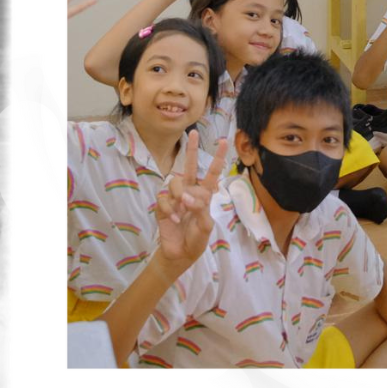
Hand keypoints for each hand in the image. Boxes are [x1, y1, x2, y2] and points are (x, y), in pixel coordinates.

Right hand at [154, 132, 227, 269]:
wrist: (180, 254)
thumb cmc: (196, 238)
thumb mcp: (206, 226)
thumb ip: (201, 210)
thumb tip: (190, 198)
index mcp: (205, 194)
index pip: (212, 172)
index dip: (218, 157)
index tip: (223, 140)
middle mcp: (190, 191)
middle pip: (189, 166)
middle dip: (191, 149)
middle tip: (192, 133)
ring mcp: (175, 198)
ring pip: (174, 182)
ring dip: (180, 194)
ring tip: (184, 207)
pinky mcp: (162, 206)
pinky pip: (164, 199)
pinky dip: (170, 209)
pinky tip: (175, 219)